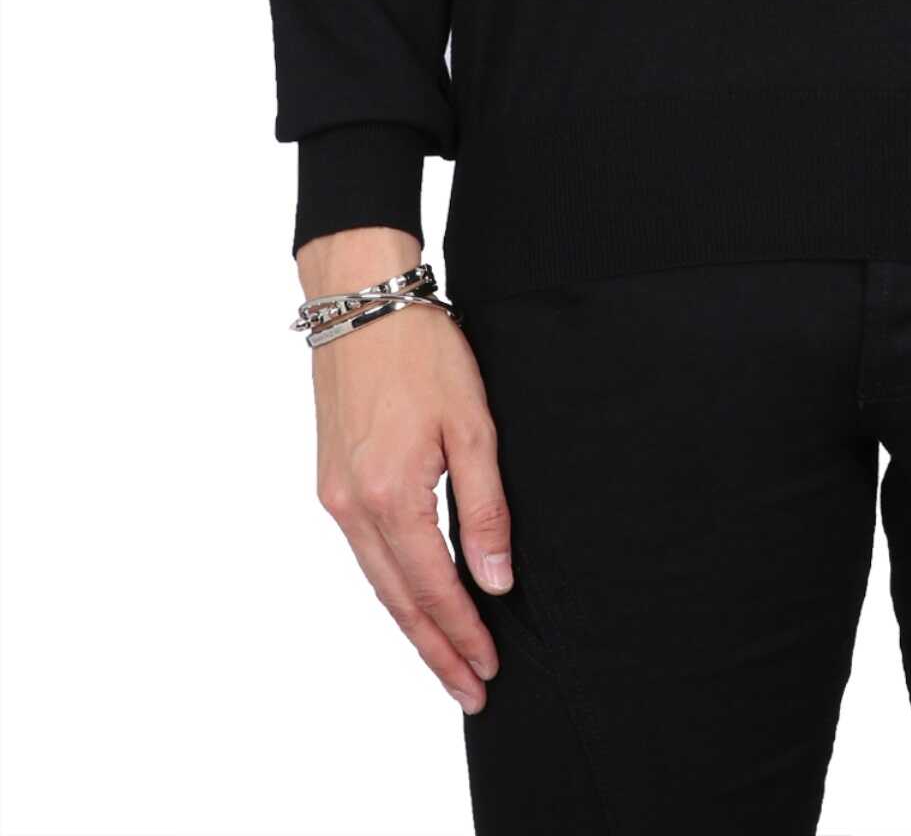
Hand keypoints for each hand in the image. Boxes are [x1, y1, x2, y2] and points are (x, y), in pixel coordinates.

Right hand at [300, 228, 512, 714]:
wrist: (360, 302)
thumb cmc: (421, 351)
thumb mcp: (472, 424)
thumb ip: (485, 505)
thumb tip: (496, 577)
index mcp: (391, 496)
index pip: (435, 588)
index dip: (463, 633)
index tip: (489, 669)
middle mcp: (353, 507)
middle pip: (399, 601)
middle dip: (437, 650)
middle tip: (470, 691)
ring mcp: (336, 497)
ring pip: (378, 583)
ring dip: (413, 626)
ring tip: (447, 661)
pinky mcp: (331, 482)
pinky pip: (365, 554)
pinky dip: (392, 588)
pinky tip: (414, 601)